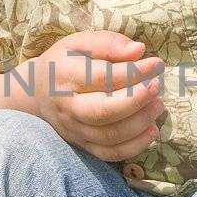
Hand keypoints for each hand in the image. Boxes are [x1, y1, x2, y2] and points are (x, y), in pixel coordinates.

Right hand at [32, 31, 166, 161]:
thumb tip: (138, 50)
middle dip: (137, 100)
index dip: (133, 72)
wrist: (38, 93)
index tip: (156, 64)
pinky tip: (152, 130)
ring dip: (141, 122)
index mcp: (64, 75)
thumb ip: (109, 43)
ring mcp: (74, 130)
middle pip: (103, 112)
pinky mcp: (83, 146)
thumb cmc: (66, 62)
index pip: (100, 77)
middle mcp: (67, 107)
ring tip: (158, 105)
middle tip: (157, 87)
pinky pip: (110, 154)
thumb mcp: (81, 43)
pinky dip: (136, 146)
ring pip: (110, 136)